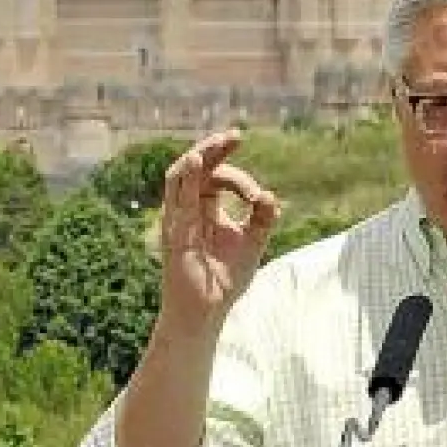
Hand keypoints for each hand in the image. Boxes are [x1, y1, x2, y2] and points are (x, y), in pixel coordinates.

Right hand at [159, 128, 279, 327]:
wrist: (208, 311)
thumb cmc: (225, 279)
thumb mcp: (253, 242)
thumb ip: (263, 218)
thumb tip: (271, 195)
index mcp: (206, 208)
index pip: (218, 177)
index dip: (240, 179)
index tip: (259, 198)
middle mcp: (189, 208)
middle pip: (197, 167)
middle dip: (215, 148)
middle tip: (236, 135)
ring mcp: (179, 217)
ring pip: (181, 174)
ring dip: (201, 155)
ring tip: (219, 141)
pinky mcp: (175, 229)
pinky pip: (176, 197)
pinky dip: (187, 176)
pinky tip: (199, 160)